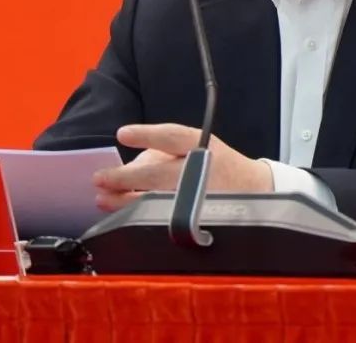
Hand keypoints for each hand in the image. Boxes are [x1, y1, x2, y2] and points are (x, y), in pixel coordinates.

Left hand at [92, 123, 273, 211]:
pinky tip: (121, 214)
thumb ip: (164, 150)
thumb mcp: (199, 144)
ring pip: (155, 202)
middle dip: (126, 177)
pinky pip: (161, 220)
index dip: (147, 135)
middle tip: (100, 177)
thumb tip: (130, 165)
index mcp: (202, 146)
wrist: (255, 190)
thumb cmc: (218, 164)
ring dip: (124, 201)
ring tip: (102, 198)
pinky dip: (137, 217)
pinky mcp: (195, 220)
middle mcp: (200, 172)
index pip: (172, 137)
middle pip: (158, 174)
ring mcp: (198, 199)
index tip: (122, 134)